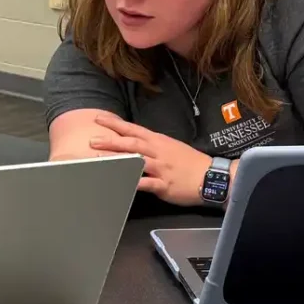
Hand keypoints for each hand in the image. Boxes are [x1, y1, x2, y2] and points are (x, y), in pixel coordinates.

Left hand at [88, 115, 211, 206]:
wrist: (211, 176)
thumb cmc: (189, 162)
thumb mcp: (170, 146)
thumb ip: (151, 145)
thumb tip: (132, 143)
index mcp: (158, 141)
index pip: (133, 129)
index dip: (115, 124)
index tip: (98, 118)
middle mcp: (158, 152)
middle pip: (132, 143)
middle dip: (111, 140)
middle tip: (92, 140)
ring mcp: (161, 168)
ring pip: (137, 161)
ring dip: (118, 159)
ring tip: (99, 159)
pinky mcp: (164, 184)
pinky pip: (147, 183)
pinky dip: (134, 182)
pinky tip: (121, 182)